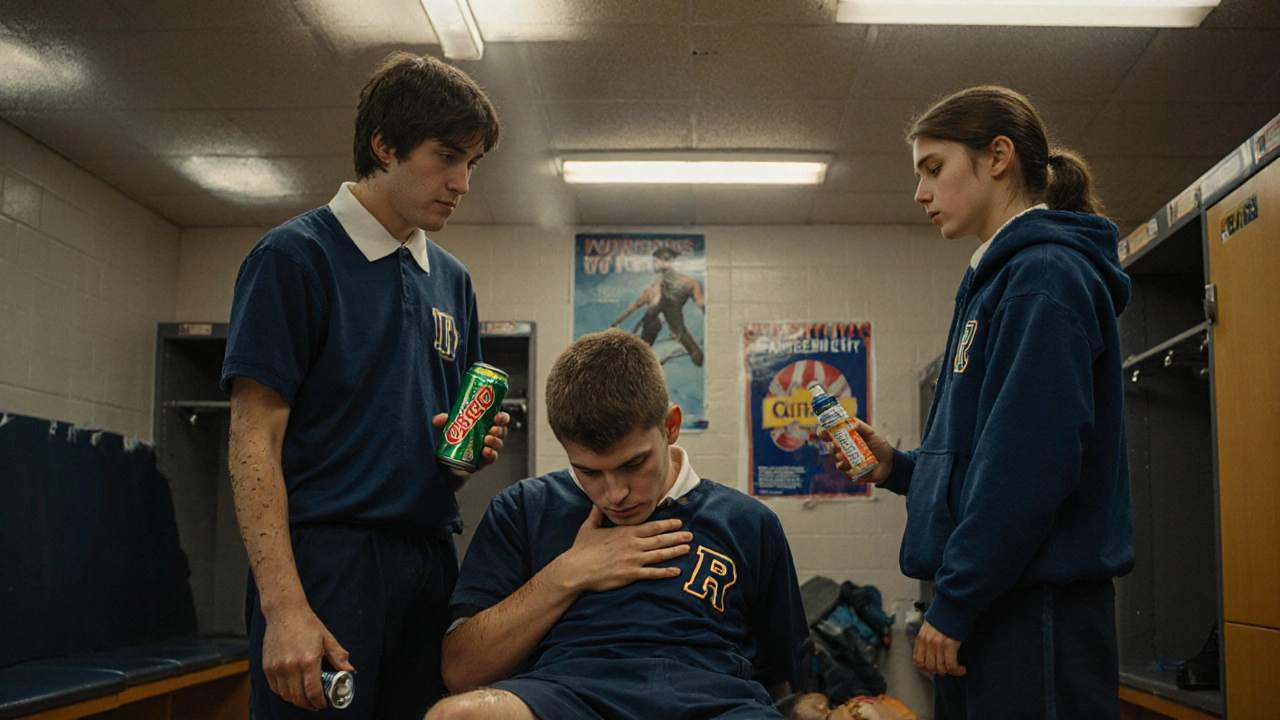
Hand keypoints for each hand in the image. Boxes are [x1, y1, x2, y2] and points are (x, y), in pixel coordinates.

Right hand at [261, 605, 354, 709]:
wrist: (284, 612)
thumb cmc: (307, 624)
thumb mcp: (327, 638)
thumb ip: (338, 657)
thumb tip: (350, 671)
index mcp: (308, 660)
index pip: (313, 692)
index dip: (319, 702)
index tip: (324, 704)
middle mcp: (290, 666)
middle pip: (299, 698)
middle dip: (309, 705)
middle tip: (316, 705)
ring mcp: (276, 668)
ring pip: (286, 695)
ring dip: (296, 700)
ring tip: (305, 698)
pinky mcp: (267, 666)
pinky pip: (275, 688)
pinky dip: (284, 693)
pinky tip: (292, 690)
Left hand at [431, 411, 508, 470]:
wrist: (449, 461)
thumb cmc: (454, 439)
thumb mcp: (448, 427)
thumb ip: (443, 421)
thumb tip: (439, 419)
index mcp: (486, 424)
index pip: (500, 418)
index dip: (502, 416)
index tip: (497, 416)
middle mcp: (490, 435)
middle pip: (503, 430)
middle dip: (499, 429)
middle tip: (492, 429)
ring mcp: (489, 448)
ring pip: (499, 443)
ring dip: (495, 441)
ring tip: (487, 440)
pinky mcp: (486, 460)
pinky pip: (493, 457)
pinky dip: (491, 454)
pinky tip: (485, 451)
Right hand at [556, 505, 691, 592]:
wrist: (575, 569)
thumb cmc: (581, 549)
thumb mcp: (588, 527)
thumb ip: (596, 514)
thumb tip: (597, 502)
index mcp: (624, 532)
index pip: (651, 526)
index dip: (666, 524)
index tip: (678, 523)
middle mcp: (632, 544)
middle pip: (659, 539)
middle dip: (676, 536)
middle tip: (690, 535)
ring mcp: (632, 560)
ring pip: (659, 554)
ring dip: (675, 551)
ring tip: (687, 549)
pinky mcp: (630, 574)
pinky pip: (652, 573)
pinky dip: (665, 572)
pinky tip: (676, 571)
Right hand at [817, 419, 892, 484]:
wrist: (889, 463)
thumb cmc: (880, 446)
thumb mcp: (873, 434)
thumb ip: (862, 427)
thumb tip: (852, 423)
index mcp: (846, 437)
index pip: (830, 433)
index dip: (823, 432)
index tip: (825, 432)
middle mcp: (844, 449)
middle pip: (830, 446)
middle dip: (831, 445)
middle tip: (837, 445)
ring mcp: (846, 460)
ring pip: (835, 458)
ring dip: (837, 456)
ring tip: (843, 456)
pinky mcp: (850, 471)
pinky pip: (843, 470)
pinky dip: (843, 467)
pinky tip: (846, 465)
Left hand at [913, 620, 964, 676]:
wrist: (954, 604)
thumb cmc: (945, 615)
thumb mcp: (930, 626)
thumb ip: (928, 639)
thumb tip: (932, 654)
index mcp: (921, 637)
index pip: (918, 661)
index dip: (925, 669)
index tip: (934, 669)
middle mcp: (928, 642)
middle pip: (930, 667)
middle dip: (939, 671)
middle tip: (948, 669)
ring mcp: (938, 644)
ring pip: (941, 668)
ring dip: (950, 672)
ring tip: (956, 669)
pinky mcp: (950, 644)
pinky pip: (952, 665)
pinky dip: (957, 670)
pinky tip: (962, 669)